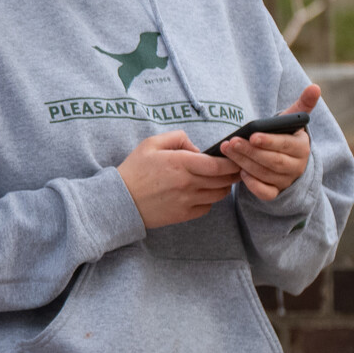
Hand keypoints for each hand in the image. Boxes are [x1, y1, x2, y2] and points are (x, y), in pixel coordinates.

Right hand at [118, 131, 239, 227]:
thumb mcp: (150, 144)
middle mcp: (187, 183)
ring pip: (219, 194)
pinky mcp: (183, 215)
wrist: (119, 200)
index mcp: (180, 163)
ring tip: (218, 180)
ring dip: (223, 186)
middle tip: (234, 168)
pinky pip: (207, 207)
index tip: (235, 158)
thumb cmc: (134, 170)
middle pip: (224, 180)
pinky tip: (200, 193)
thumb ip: (177, 137)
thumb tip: (198, 148)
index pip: (219, 165)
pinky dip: (209, 200)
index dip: (232, 162)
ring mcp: (187, 201)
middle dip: (233, 173)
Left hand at [222, 84, 318, 200]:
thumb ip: (303, 105)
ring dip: (244, 163)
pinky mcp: (275, 192)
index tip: (252, 135)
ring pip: (265, 174)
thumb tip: (315, 87)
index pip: (286, 145)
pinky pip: (265, 193)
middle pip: (272, 161)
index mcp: (302, 147)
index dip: (269, 141)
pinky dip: (253, 185)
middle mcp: (296, 166)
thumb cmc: (285, 137)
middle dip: (250, 151)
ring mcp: (286, 180)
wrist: (287, 162)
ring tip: (227, 151)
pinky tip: (239, 173)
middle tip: (230, 142)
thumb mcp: (293, 122)